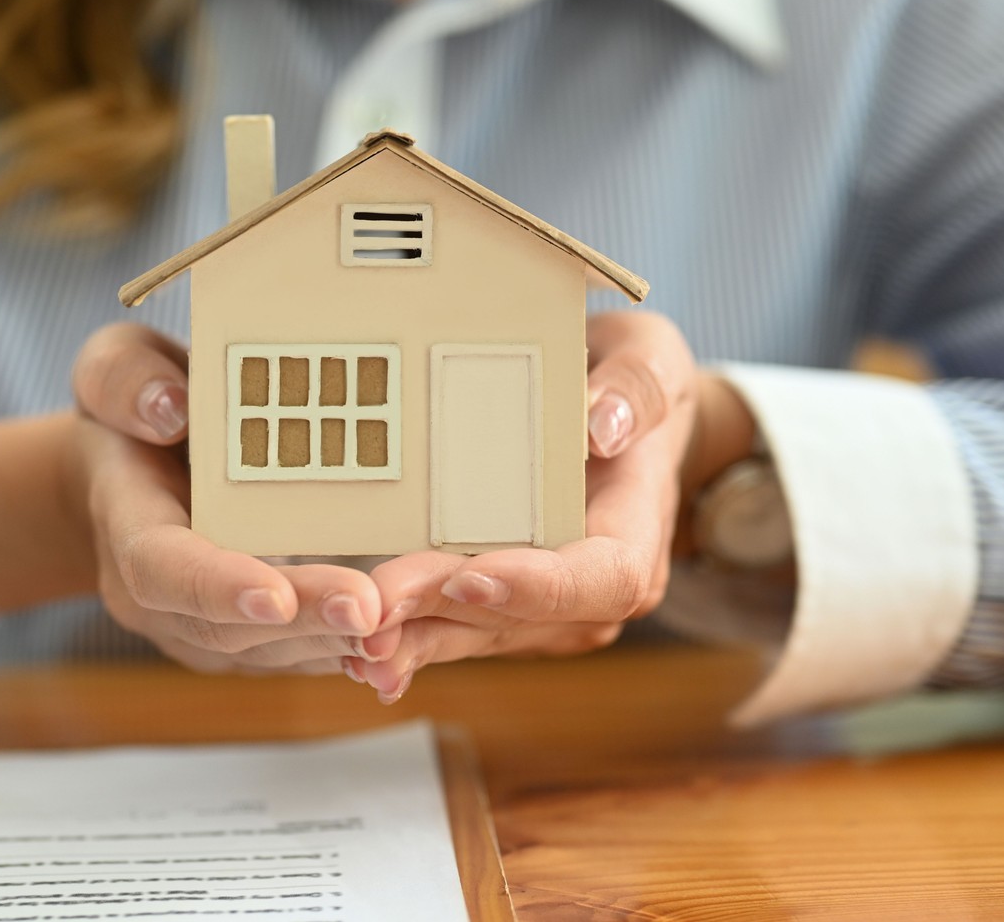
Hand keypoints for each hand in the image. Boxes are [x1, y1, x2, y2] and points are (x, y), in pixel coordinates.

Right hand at [70, 324, 392, 673]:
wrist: (131, 473)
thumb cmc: (134, 412)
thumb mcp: (113, 366)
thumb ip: (124, 378)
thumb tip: (169, 410)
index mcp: (126, 520)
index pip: (161, 566)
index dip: (217, 586)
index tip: (274, 595)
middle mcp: (155, 594)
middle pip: (228, 625)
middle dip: (302, 619)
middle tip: (369, 609)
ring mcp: (196, 628)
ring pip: (268, 651)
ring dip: (332, 643)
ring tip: (397, 626)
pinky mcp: (241, 642)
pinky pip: (292, 655)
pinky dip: (344, 648)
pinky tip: (397, 638)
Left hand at [354, 311, 754, 700]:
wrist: (618, 417)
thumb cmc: (632, 382)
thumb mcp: (652, 359)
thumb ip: (636, 389)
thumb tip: (601, 428)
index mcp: (635, 537)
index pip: (598, 579)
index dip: (535, 588)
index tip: (469, 578)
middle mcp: (590, 592)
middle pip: (516, 616)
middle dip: (440, 612)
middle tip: (374, 606)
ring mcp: (543, 608)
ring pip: (474, 634)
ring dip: (412, 639)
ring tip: (353, 643)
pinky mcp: (500, 606)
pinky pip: (451, 627)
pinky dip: (406, 633)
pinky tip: (352, 644)